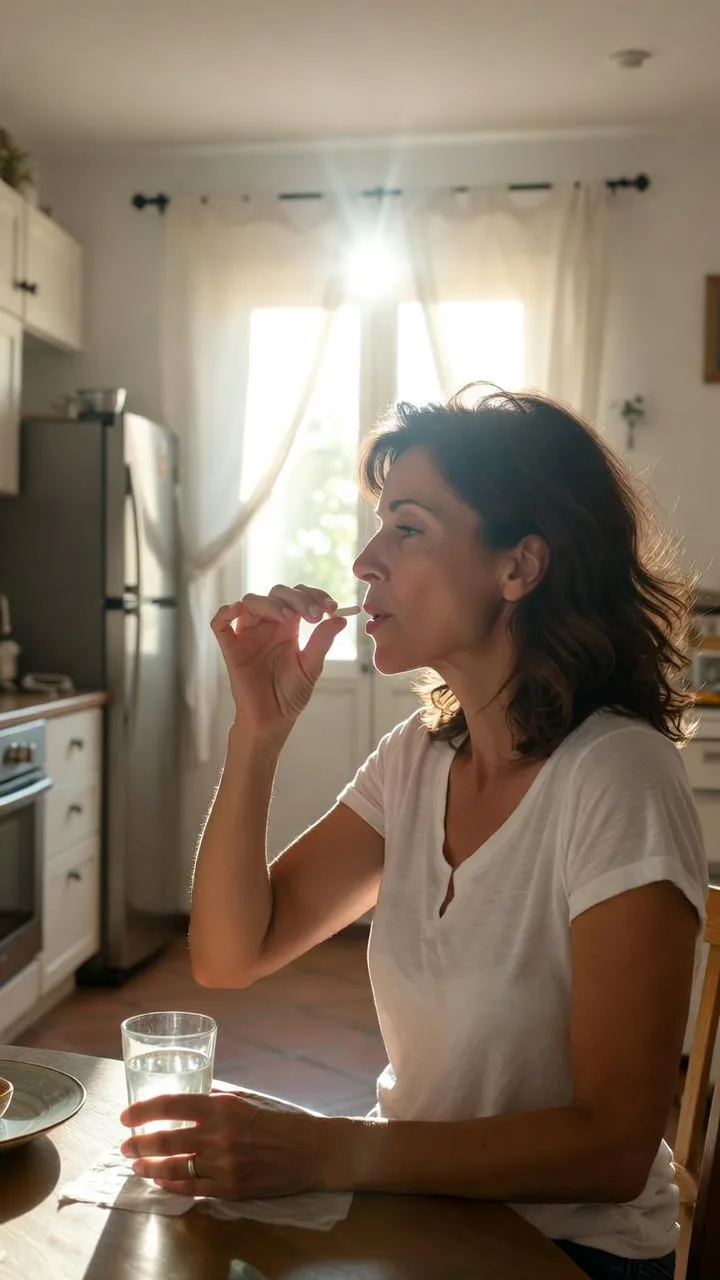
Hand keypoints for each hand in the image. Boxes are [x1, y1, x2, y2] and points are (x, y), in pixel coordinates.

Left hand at [119, 1091, 329, 1198]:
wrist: (310, 1150)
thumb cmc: (279, 1120)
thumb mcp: (246, 1099)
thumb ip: (215, 1099)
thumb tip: (185, 1099)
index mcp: (222, 1107)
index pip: (171, 1105)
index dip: (143, 1110)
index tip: (127, 1116)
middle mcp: (219, 1135)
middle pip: (166, 1138)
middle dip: (138, 1143)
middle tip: (125, 1145)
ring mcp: (223, 1164)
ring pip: (174, 1166)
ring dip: (149, 1166)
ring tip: (135, 1165)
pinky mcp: (229, 1188)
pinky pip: (191, 1188)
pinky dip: (170, 1184)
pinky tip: (159, 1180)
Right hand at [211, 583, 346, 735]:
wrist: (272, 720)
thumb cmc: (290, 695)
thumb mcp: (311, 667)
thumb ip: (322, 642)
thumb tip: (341, 619)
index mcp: (288, 627)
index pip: (298, 597)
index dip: (314, 595)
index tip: (331, 607)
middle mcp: (267, 626)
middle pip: (277, 594)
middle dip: (297, 598)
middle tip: (313, 614)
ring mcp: (248, 635)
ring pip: (251, 602)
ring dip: (271, 603)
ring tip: (289, 617)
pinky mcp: (231, 648)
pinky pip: (220, 624)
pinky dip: (225, 611)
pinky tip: (237, 609)